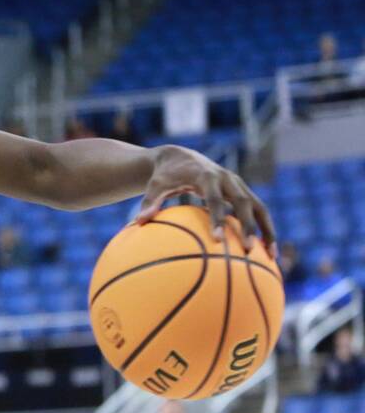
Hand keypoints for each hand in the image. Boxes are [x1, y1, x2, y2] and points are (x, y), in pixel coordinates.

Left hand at [136, 145, 276, 254]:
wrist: (180, 156)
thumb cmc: (165, 175)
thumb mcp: (154, 186)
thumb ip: (150, 202)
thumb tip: (140, 222)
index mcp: (206, 176)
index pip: (214, 198)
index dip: (218, 217)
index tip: (218, 239)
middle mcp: (227, 179)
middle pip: (243, 202)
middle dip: (248, 225)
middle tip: (248, 249)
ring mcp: (238, 184)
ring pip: (259, 207)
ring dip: (267, 229)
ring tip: (271, 256)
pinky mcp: (243, 191)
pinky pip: (259, 211)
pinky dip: (265, 229)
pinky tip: (268, 252)